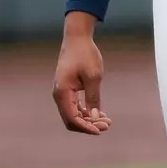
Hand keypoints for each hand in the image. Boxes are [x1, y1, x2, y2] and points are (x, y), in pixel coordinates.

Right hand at [52, 15, 112, 135]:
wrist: (77, 38)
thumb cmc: (85, 54)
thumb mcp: (94, 76)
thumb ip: (94, 98)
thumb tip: (95, 118)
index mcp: (62, 92)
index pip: (72, 118)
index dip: (86, 127)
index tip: (101, 130)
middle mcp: (59, 95)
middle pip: (71, 120)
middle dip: (88, 125)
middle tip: (107, 125)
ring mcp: (62, 93)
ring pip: (73, 115)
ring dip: (88, 120)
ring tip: (107, 121)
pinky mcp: (67, 90)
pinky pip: (74, 107)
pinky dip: (86, 112)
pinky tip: (100, 114)